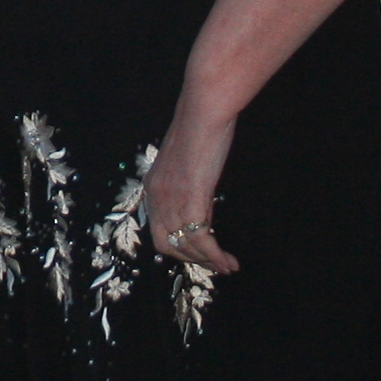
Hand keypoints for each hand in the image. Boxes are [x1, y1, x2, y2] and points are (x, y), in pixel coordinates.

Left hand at [143, 103, 240, 275]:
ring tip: (228, 267)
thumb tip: (202, 214)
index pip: (158, 230)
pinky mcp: (190, 200)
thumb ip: (189, 189)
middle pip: (167, 245)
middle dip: (192, 260)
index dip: (179, 248)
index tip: (200, 254)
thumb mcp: (187, 165)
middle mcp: (156, 197)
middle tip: (215, 266)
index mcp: (152, 187)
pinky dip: (215, 255)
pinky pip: (201, 239)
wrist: (203, 113)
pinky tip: (228, 260)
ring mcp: (171, 200)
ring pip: (185, 246)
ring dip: (208, 262)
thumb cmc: (200, 131)